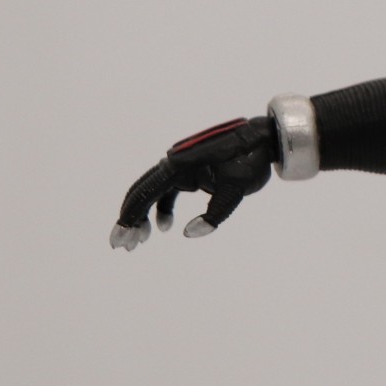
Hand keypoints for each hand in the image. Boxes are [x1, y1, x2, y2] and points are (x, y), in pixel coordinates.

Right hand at [110, 117, 274, 249]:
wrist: (266, 139)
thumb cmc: (251, 160)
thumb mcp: (237, 189)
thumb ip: (215, 214)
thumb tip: (188, 233)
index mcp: (180, 164)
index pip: (146, 193)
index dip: (129, 217)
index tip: (119, 240)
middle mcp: (175, 162)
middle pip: (143, 191)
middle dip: (131, 219)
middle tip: (123, 246)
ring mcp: (182, 165)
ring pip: (154, 191)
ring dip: (145, 215)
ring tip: (140, 241)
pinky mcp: (191, 170)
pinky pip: (169, 190)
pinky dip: (164, 207)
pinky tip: (166, 226)